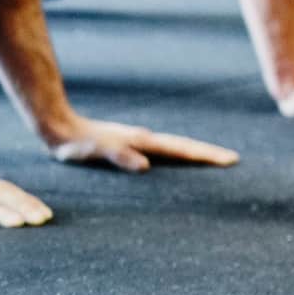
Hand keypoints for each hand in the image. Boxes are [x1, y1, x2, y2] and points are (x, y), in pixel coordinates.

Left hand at [44, 115, 236, 174]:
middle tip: (233, 160)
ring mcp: (139, 141)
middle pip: (183, 146)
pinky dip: (176, 156)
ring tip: (214, 160)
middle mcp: (145, 139)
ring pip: (174, 147)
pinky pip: (160, 152)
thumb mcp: (95, 152)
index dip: (205, 155)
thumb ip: (119, 157)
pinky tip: (177, 163)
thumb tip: (145, 166)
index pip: (181, 149)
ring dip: (195, 153)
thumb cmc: (76, 144)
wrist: (60, 128)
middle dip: (208, 153)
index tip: (229, 160)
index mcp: (142, 142)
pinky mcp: (130, 145)